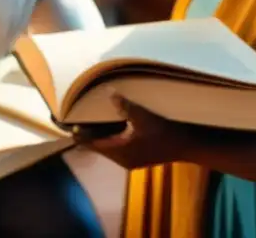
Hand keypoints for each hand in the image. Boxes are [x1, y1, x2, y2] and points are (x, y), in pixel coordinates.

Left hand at [73, 94, 192, 169]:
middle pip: (99, 146)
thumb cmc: (165, 131)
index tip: (68, 124)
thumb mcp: (144, 116)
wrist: (187, 145)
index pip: (93, 144)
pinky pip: (116, 147)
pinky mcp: (137, 157)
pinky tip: (110, 125)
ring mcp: (130, 160)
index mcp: (121, 152)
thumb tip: (109, 94)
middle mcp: (123, 160)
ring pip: (108, 147)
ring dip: (100, 135)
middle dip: (88, 134)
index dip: (80, 134)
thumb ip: (125, 106)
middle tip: (76, 119)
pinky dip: (110, 137)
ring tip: (89, 120)